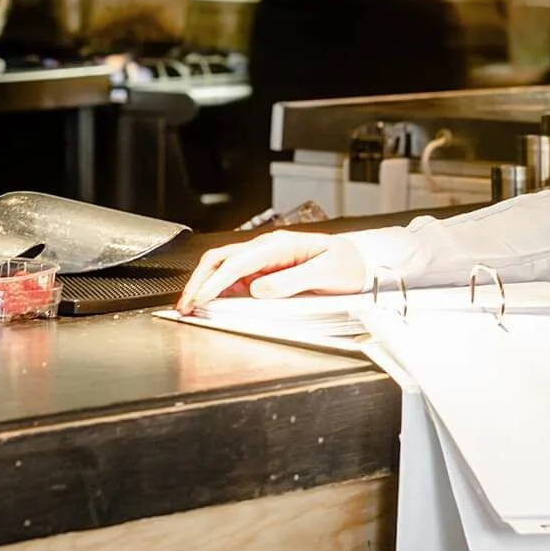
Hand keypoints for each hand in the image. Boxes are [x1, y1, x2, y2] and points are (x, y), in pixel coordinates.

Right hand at [175, 230, 368, 311]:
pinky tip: (211, 302)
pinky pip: (236, 278)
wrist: (364, 264)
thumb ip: (292, 281)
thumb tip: (258, 289)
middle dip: (199, 282)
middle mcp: (268, 249)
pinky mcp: (267, 272)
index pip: (237, 263)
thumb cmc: (349, 264)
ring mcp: (266, 260)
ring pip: (223, 267)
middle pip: (221, 260)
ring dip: (205, 285)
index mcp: (280, 245)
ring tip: (190, 305)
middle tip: (185, 305)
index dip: (215, 283)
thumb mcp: (326, 273)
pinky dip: (218, 289)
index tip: (200, 300)